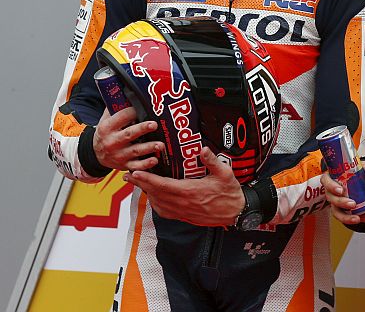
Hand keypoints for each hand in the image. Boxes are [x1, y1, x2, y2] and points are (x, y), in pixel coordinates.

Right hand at [93, 107, 163, 170]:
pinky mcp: (124, 164)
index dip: (133, 112)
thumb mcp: (105, 119)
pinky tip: (155, 160)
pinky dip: (145, 165)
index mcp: (107, 127)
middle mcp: (112, 141)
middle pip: (129, 134)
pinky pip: (136, 166)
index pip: (121, 117)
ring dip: (148, 148)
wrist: (95, 154)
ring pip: (135, 151)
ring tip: (160, 145)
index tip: (144, 108)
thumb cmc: (105, 133)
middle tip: (154, 124)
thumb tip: (127, 91)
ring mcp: (119, 154)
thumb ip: (115, 108)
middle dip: (142, 129)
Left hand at [124, 147, 244, 226]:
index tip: (135, 172)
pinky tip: (153, 197)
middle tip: (128, 175)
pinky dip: (155, 203)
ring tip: (137, 183)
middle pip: (156, 194)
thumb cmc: (230, 193)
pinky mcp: (184, 216)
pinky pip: (164, 211)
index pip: (163, 185)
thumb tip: (202, 149)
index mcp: (190, 191)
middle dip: (140, 184)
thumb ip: (212, 161)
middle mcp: (183, 203)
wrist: (236, 212)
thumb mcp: (225, 173)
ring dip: (146, 193)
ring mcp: (183, 211)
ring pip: (158, 203)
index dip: (147, 179)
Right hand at [322, 161, 364, 225]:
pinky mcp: (343, 211)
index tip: (340, 191)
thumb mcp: (359, 167)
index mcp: (331, 178)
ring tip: (357, 218)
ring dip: (346, 217)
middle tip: (352, 204)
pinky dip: (360, 218)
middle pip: (331, 199)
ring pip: (337, 212)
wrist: (358, 181)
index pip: (326, 181)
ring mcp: (336, 203)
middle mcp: (331, 192)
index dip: (331, 186)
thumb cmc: (353, 173)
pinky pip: (348, 217)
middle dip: (341, 203)